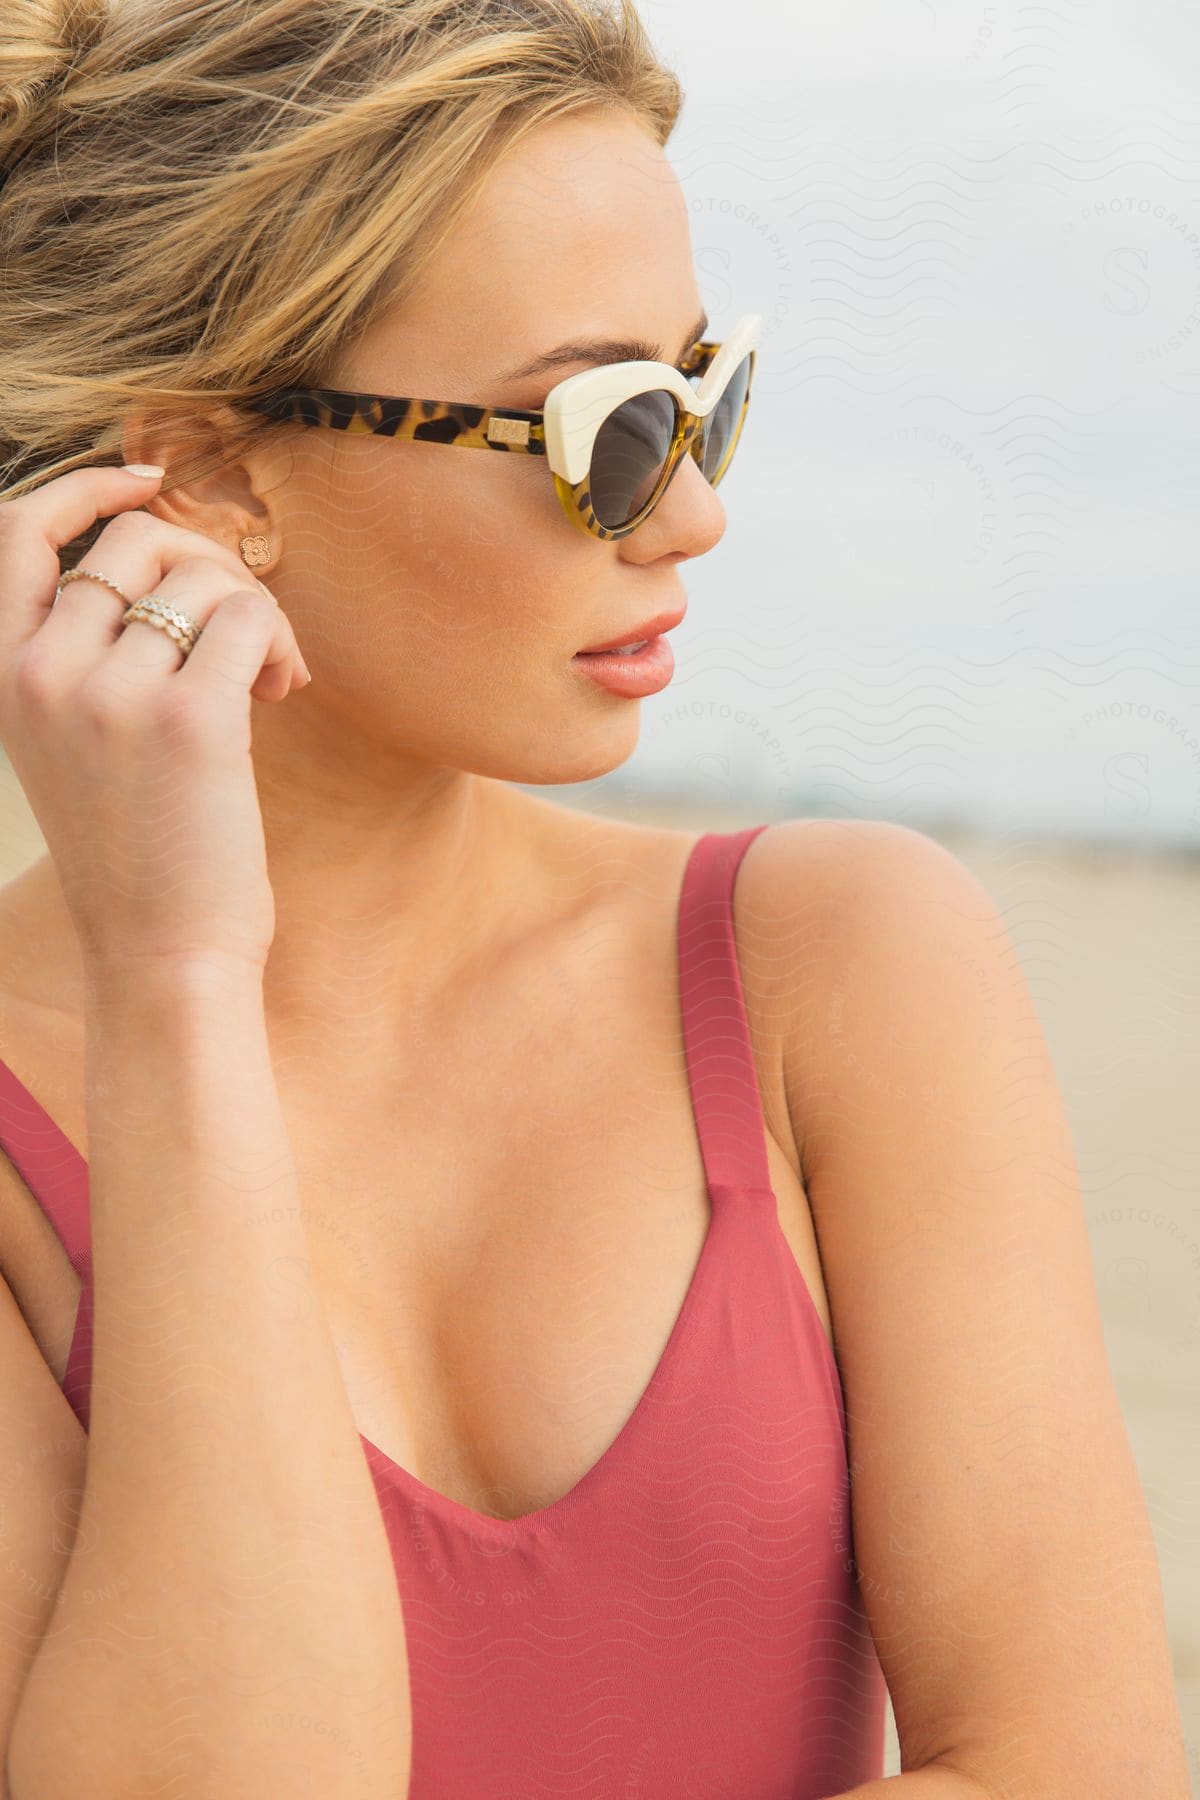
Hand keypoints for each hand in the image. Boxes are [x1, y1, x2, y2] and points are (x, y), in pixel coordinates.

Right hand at [0, 465, 309, 979]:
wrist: (161, 952)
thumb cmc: (136, 849)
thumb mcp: (73, 741)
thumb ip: (90, 652)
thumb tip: (177, 558)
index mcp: (2, 674)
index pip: (17, 532)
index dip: (86, 489)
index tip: (149, 482)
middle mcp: (42, 672)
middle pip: (138, 542)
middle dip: (206, 571)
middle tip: (239, 639)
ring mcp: (111, 693)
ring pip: (202, 575)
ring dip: (251, 611)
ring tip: (263, 677)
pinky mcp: (190, 720)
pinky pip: (249, 616)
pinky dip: (278, 641)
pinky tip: (279, 690)